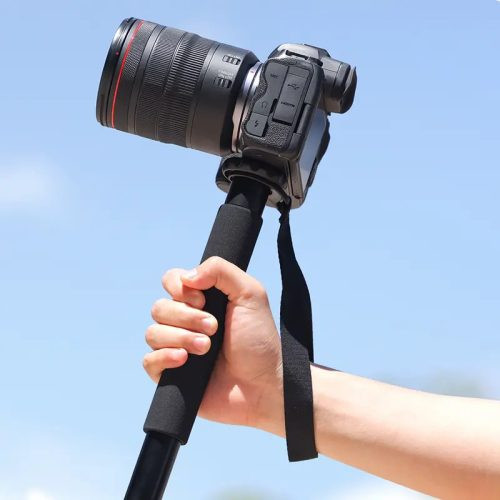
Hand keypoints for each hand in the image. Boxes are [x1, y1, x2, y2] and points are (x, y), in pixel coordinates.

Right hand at [143, 256, 283, 432]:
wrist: (263, 385)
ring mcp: (176, 348)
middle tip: (214, 328)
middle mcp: (186, 322)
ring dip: (181, 337)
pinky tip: (185, 360)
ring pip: (153, 332)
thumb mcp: (250, 294)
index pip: (171, 280)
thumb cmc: (259, 340)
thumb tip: (185, 276)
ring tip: (207, 348)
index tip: (204, 301)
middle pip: (159, 307)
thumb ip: (220, 270)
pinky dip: (164, 357)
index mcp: (201, 301)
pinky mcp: (170, 376)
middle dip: (186, 317)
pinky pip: (148, 360)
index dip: (180, 288)